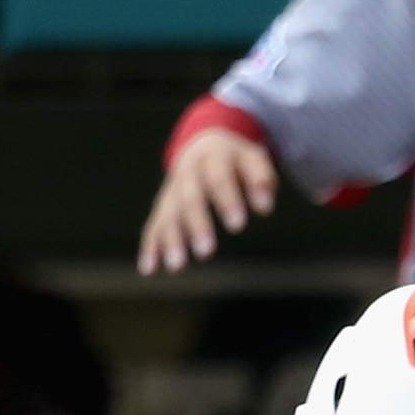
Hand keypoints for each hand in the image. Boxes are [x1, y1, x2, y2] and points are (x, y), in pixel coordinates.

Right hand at [138, 127, 277, 273]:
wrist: (204, 144)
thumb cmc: (237, 161)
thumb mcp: (253, 159)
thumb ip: (261, 180)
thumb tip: (264, 208)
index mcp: (212, 157)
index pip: (219, 179)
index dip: (227, 201)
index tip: (239, 226)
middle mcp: (188, 173)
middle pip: (190, 199)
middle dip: (198, 225)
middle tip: (207, 252)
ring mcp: (172, 190)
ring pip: (169, 215)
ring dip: (171, 241)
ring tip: (177, 267)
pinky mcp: (163, 207)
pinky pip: (153, 227)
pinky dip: (151, 248)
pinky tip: (149, 270)